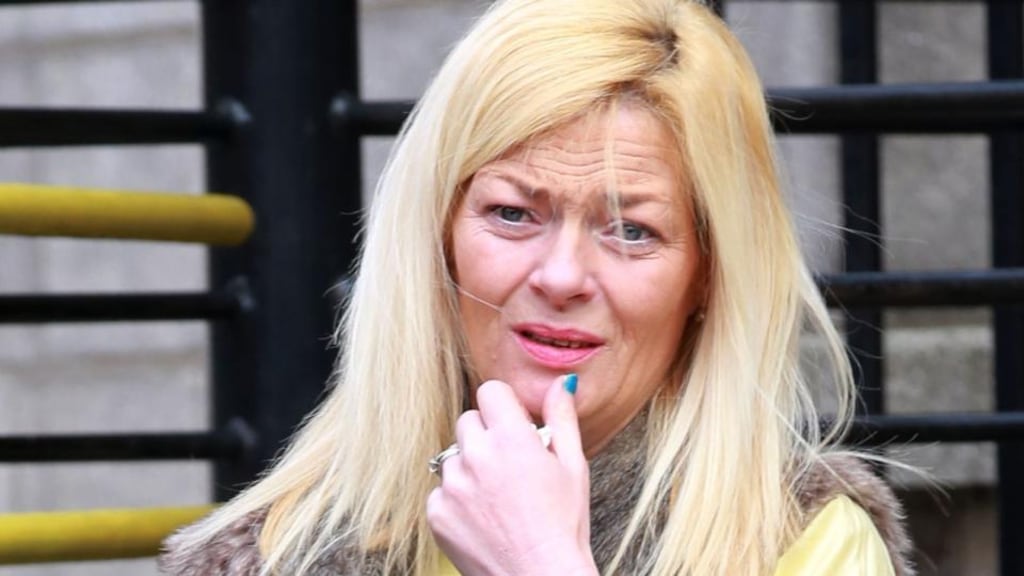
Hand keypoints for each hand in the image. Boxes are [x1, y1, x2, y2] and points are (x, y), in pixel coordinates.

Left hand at [426, 376, 596, 575]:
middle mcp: (477, 456)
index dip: (504, 407)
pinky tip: (484, 518)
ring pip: (454, 456)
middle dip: (488, 436)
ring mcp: (453, 486)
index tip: (515, 425)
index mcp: (512, 439)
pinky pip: (442, 490)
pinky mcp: (437, 513)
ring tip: (499, 498)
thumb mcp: (574, 466)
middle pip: (469, 421)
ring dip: (472, 468)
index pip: (490, 391)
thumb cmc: (564, 525)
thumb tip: (559, 383)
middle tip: (511, 467)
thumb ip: (561, 418)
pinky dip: (458, 500)